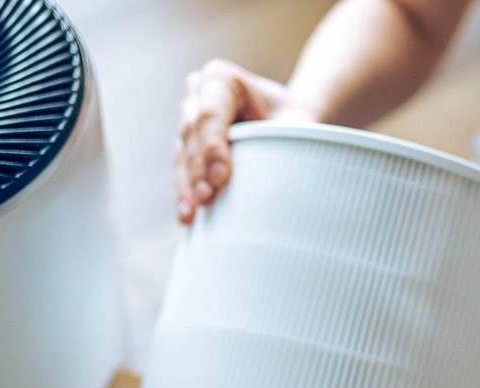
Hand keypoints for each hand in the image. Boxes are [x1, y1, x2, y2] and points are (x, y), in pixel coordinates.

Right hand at [175, 59, 319, 223]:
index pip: (211, 114)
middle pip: (192, 134)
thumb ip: (287, 142)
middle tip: (206, 199)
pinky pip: (182, 169)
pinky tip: (187, 216)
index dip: (213, 146)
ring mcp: (188, 118)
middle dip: (197, 170)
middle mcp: (198, 93)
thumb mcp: (297, 126)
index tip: (220, 178)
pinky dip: (186, 193)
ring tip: (191, 215)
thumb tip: (283, 180)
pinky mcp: (186, 143)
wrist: (290, 120)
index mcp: (222, 79)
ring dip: (186, 186)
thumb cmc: (296, 121)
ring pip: (182, 153)